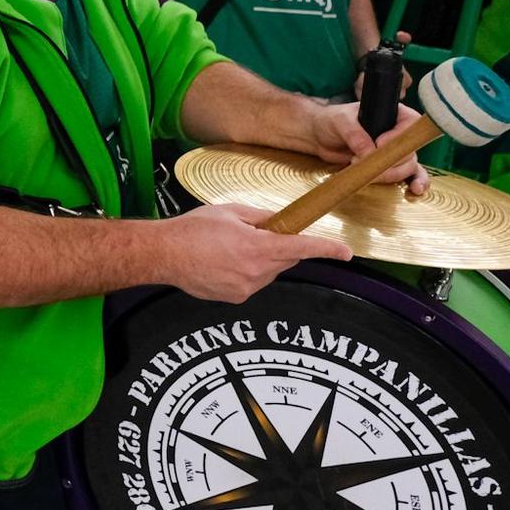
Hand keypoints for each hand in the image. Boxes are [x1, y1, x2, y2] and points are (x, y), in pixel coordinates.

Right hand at [158, 203, 350, 303]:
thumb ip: (261, 218)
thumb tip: (279, 222)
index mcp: (257, 247)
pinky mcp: (235, 297)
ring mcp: (245, 288)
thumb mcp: (230, 212)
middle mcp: (255, 272)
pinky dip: (247, 272)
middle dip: (281, 247)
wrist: (163, 254)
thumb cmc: (191, 230)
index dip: (327, 250)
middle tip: (257, 235)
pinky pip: (253, 282)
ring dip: (262, 260)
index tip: (345, 253)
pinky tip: (223, 262)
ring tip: (231, 249)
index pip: (301, 248)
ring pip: (270, 272)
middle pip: (287, 260)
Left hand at [308, 102, 430, 191]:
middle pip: (409, 150)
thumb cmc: (332, 121)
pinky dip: (413, 182)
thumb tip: (370, 153)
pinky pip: (409, 175)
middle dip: (389, 161)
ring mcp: (396, 151)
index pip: (410, 123)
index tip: (379, 144)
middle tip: (361, 161)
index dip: (398, 137)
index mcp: (393, 114)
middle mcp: (399, 132)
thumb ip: (355, 135)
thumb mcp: (340, 122)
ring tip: (366, 173)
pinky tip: (414, 190)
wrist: (320, 138)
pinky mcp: (391, 167)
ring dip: (389, 174)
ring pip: (409, 166)